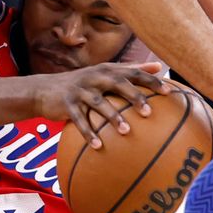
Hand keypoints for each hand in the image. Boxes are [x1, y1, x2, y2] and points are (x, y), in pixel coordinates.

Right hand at [33, 62, 166, 147]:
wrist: (43, 90)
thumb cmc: (82, 84)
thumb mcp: (104, 73)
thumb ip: (130, 70)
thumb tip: (159, 66)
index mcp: (106, 70)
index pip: (132, 72)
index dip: (150, 81)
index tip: (169, 92)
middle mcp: (94, 77)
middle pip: (117, 84)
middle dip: (134, 97)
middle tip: (149, 113)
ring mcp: (80, 90)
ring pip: (99, 103)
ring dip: (113, 117)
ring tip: (126, 132)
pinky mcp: (66, 104)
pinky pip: (79, 120)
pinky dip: (88, 133)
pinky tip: (97, 146)